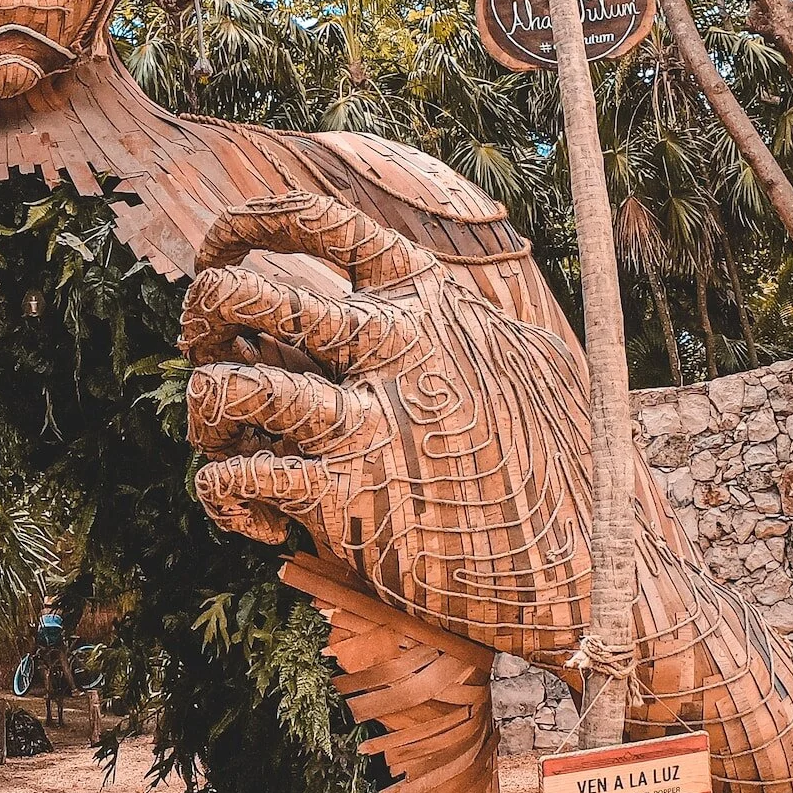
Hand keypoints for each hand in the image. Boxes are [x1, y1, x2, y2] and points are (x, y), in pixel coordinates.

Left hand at [178, 193, 592, 655]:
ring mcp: (367, 425)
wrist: (591, 569)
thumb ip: (463, 321)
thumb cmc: (563, 466)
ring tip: (225, 440)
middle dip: (201, 314)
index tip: (218, 250)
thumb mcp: (528, 361)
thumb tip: (423, 288)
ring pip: (227, 387)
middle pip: (243, 294)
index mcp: (428, 302)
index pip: (318, 222)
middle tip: (207, 350)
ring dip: (204, 412)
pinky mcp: (347, 502)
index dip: (246, 224)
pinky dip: (222, 496)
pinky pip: (236, 480)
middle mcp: (392, 349)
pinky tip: (253, 517)